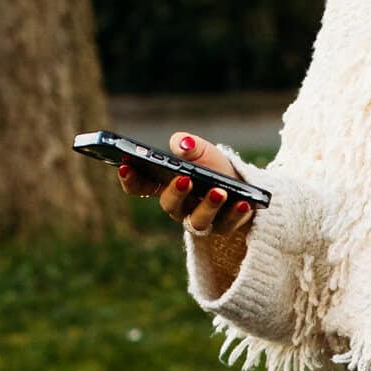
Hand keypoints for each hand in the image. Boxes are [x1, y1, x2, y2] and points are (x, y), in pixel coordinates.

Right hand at [116, 131, 257, 240]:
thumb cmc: (214, 168)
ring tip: (219, 191)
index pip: (141, 187)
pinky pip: (228, 224)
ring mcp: (201, 220)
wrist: (244, 187)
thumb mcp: (203, 152)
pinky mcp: (225, 226)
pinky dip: (236, 213)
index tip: (126, 166)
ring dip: (208, 206)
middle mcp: (180, 207)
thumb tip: (182, 144)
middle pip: (170, 206)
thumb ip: (190, 145)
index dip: (131, 179)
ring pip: (198, 221)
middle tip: (185, 180)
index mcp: (166, 186)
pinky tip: (244, 202)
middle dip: (176, 193)